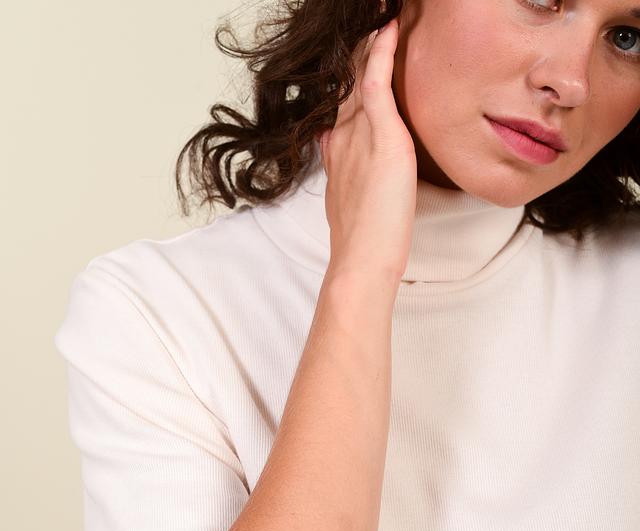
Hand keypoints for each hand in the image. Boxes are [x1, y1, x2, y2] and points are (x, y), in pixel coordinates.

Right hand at [317, 18, 416, 282]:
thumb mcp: (352, 200)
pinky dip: (382, 51)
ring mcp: (358, 133)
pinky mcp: (379, 135)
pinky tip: (389, 26)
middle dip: (357, 50)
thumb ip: (349, 173)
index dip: (351, 73)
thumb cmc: (365, 242)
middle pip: (349, 79)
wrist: (362, 261)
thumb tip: (342, 156)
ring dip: (368, 41)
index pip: (345, 100)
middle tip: (367, 18)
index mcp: (338, 148)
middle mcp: (343, 134)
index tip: (358, 52)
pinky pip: (377, 80)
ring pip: (360, 72)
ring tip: (378, 12)